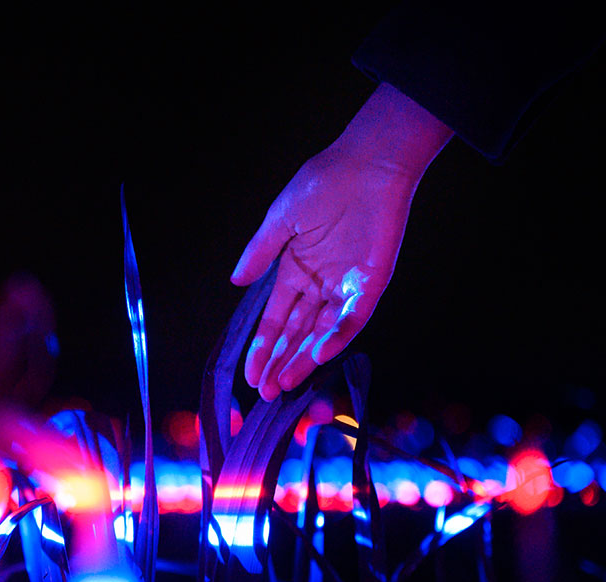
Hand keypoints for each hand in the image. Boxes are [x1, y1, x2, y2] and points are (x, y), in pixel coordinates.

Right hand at [232, 83, 451, 400]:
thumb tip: (234, 281)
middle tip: (265, 393)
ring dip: (304, 360)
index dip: (261, 347)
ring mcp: (345, 287)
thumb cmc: (322, 183)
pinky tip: (319, 355)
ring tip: (286, 385)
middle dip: (280, 363)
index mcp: (295, 271)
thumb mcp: (281, 220)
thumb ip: (260, 253)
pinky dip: (337, 337)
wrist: (368, 164)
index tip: (248, 374)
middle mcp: (319, 285)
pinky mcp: (371, 284)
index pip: (274, 320)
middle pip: (296, 334)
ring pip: (322, 334)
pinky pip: (353, 318)